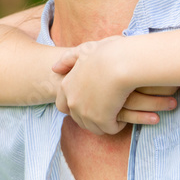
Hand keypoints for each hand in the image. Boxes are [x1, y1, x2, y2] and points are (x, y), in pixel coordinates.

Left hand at [53, 36, 177, 134]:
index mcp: (66, 85)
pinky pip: (110, 129)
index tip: (90, 102)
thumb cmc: (107, 52)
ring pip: (95, 127)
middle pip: (79, 119)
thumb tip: (54, 68)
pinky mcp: (102, 120)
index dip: (76, 106)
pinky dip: (118, 124)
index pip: (63, 105)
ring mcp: (86, 113)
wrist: (121, 62)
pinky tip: (125, 114)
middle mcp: (73, 101)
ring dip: (106, 122)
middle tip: (107, 107)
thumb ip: (69, 59)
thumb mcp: (85, 50)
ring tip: (118, 111)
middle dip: (92, 116)